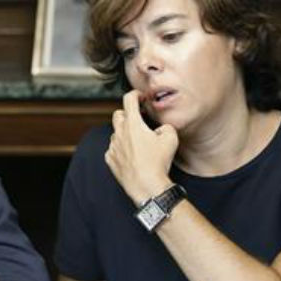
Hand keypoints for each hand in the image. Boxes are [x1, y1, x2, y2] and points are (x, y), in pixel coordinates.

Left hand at [105, 90, 179, 204]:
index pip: (129, 100)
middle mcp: (119, 133)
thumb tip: (161, 128)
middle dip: (127, 114)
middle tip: (138, 120)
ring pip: (116, 133)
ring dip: (124, 133)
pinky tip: (132, 155)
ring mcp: (113, 146)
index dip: (135, 94)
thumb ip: (166, 126)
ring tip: (138, 142)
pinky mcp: (110, 159)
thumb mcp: (171, 138)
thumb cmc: (157, 163)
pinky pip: (113, 149)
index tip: (140, 96)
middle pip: (118, 114)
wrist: (146, 185)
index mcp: (133, 124)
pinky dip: (121, 148)